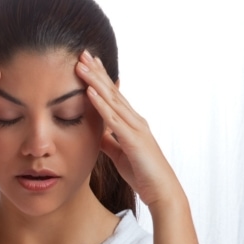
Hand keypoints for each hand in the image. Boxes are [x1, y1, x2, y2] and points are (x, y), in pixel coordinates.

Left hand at [75, 50, 182, 207]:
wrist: (161, 191)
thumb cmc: (141, 172)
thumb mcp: (118, 153)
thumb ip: (108, 140)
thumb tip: (95, 132)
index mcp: (130, 123)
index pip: (113, 95)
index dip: (100, 78)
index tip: (87, 63)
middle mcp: (134, 120)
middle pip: (112, 91)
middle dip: (97, 72)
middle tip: (83, 53)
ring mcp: (135, 128)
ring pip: (112, 100)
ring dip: (96, 82)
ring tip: (82, 65)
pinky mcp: (133, 140)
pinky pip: (113, 119)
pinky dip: (101, 105)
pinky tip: (90, 92)